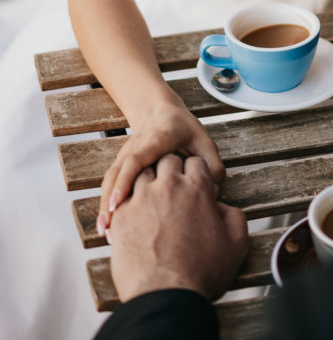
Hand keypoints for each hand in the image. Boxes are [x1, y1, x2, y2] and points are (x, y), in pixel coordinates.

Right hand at [97, 99, 225, 233]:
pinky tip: (109, 226)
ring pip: (109, 181)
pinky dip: (107, 205)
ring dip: (105, 207)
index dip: (125, 181)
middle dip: (110, 201)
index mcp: (155, 140)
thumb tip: (214, 191)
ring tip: (106, 233)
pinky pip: (110, 185)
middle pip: (116, 174)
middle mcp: (134, 147)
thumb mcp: (203, 140)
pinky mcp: (121, 166)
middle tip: (109, 229)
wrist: (160, 113)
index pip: (135, 160)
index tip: (117, 203)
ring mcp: (124, 156)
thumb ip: (211, 163)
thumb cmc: (184, 129)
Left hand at [108, 153, 246, 302]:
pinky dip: (128, 201)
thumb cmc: (202, 272)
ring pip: (142, 173)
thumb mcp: (236, 244)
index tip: (196, 187)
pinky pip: (122, 196)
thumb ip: (234, 216)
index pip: (196, 162)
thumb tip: (221, 207)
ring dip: (148, 182)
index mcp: (197, 188)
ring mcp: (141, 198)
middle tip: (173, 189)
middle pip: (167, 160)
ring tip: (152, 200)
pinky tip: (135, 216)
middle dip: (171, 170)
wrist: (165, 296)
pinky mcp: (121, 215)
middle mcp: (168, 186)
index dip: (197, 173)